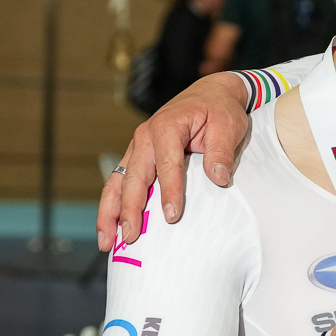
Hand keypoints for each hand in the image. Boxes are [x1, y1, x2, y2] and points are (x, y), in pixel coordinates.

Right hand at [97, 73, 254, 250]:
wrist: (209, 94)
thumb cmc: (219, 110)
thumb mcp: (229, 126)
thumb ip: (222, 152)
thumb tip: (218, 179)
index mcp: (166, 127)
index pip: (167, 165)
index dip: (169, 192)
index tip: (172, 216)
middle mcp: (145, 137)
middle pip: (133, 177)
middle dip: (129, 209)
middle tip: (131, 237)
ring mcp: (137, 147)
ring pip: (117, 182)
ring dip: (110, 212)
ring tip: (106, 241)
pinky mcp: (137, 156)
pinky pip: (119, 182)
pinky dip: (112, 205)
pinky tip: (110, 228)